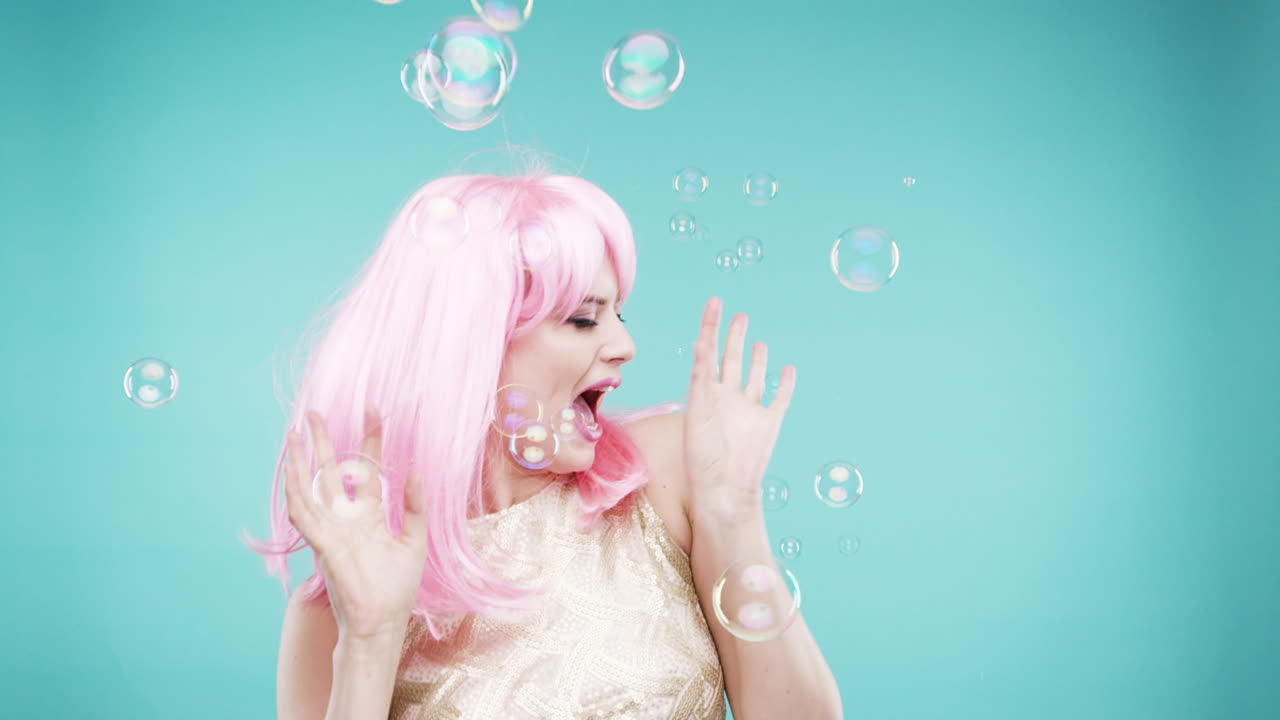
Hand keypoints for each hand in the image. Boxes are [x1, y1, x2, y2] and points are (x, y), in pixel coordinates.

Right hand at [283, 406, 428, 644]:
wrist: (381, 624)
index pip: (365, 470)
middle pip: (330, 472)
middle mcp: (345, 519)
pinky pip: (305, 516)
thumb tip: (417, 471)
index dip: (368, 440)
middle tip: (314, 412)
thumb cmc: (396, 588)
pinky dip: (297, 494)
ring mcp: (332, 531)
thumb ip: (414, 507)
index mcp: (368, 516)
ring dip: (300, 462)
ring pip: (310, 489)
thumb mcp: (414, 541)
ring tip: (293, 434)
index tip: (372, 410)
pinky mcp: (324, 546)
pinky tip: (291, 472)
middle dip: (322, 442)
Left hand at [684, 297, 795, 519]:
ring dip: (756, 359)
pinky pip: (780, 398)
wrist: (725, 489)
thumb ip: (700, 379)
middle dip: (733, 336)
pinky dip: (786, 384)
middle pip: (731, 359)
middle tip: (738, 315)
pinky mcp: (769, 422)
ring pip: (754, 377)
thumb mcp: (696, 413)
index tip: (714, 301)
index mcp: (705, 393)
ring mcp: (749, 410)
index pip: (707, 350)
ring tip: (757, 342)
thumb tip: (700, 344)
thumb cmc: (703, 458)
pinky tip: (788, 370)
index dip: (710, 325)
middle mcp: (727, 398)